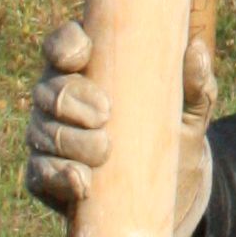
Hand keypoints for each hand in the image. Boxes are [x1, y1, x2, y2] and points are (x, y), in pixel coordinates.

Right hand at [23, 19, 218, 236]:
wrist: (171, 191)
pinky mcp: (47, 176)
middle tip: (105, 114)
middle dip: (71, 99)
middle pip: (48, 88)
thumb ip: (195, 82)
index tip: (82, 56)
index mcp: (91, 69)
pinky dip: (58, 176)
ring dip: (70, 141)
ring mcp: (50, 137)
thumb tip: (196, 49)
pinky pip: (39, 173)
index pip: (63, 44)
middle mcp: (61, 98)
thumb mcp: (190, 109)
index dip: (64, 45)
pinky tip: (81, 181)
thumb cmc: (175, 133)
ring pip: (42, 130)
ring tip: (103, 151)